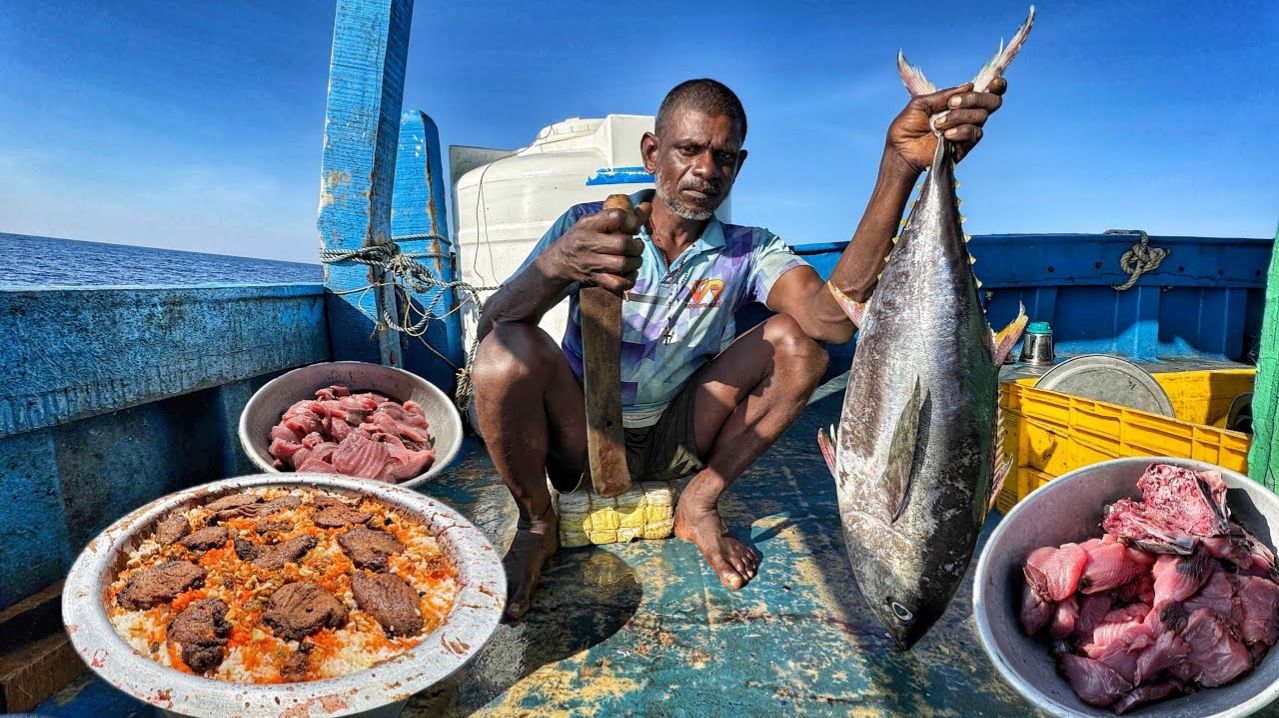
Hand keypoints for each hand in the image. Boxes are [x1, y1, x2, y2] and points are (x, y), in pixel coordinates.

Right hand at [544, 205, 647, 293]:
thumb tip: (647, 206)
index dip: (632, 221)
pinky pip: (618, 283)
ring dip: (636, 262)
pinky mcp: (595, 278)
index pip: (616, 217)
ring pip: (623, 264)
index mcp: (589, 224)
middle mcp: (589, 242)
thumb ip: (623, 215)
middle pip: (623, 244)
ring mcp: (592, 262)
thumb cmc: (581, 237)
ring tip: (635, 259)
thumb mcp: (595, 221)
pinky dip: (629, 280)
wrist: (559, 261)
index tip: (634, 226)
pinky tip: (630, 273)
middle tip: (637, 245)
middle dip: (637, 245)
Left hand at [885, 77, 1006, 173]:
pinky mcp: (966, 146)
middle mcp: (967, 115)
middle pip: (991, 102)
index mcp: (958, 103)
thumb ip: (944, 95)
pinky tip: (946, 134)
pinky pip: (974, 133)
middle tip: (953, 103)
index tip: (996, 80)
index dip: (996, 85)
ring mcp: (967, 130)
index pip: (985, 92)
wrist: (901, 150)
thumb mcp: (921, 104)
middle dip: (976, 98)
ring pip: (981, 116)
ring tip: (938, 124)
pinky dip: (961, 130)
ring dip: (958, 116)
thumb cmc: (907, 127)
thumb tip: (968, 86)